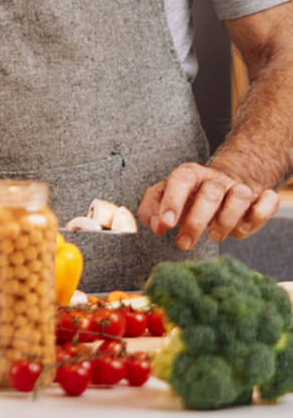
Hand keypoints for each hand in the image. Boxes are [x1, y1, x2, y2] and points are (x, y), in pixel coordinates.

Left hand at [138, 161, 278, 248]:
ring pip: (240, 197)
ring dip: (226, 221)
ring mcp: (239, 187)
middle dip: (196, 222)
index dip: (172, 201)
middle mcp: (215, 179)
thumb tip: (156, 226)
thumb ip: (151, 209)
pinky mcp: (259, 198)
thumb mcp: (164, 199)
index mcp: (190, 174)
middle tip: (183, 243)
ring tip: (213, 235)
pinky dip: (260, 214)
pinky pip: (268, 202)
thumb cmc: (188, 198)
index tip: (165, 224)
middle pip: (210, 194)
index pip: (181, 180)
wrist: (222, 188)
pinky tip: (245, 225)